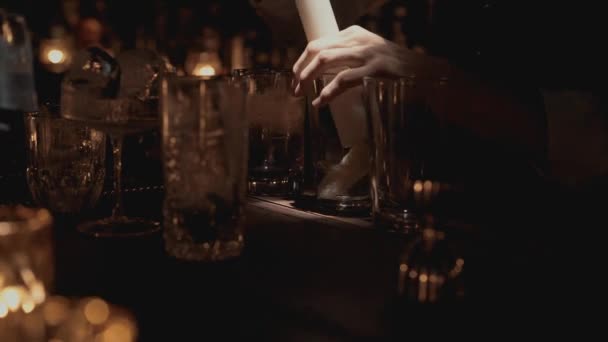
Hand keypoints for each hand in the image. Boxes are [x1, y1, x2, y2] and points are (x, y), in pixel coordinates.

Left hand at [293, 25, 425, 106]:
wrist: (428, 74)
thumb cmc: (396, 70)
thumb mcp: (369, 56)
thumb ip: (349, 58)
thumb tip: (320, 72)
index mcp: (354, 33)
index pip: (318, 42)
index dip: (301, 61)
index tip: (295, 78)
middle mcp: (359, 38)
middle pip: (316, 50)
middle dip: (300, 70)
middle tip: (294, 89)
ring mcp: (367, 52)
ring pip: (325, 60)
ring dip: (307, 78)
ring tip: (301, 94)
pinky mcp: (376, 69)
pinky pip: (343, 79)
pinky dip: (327, 92)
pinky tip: (320, 102)